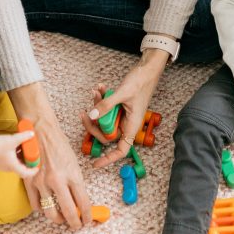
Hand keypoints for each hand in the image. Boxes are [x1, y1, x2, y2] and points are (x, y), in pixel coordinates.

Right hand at [0, 130, 37, 178]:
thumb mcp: (13, 140)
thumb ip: (23, 137)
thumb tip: (32, 134)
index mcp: (13, 166)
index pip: (26, 174)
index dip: (33, 171)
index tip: (38, 166)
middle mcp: (8, 168)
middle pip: (21, 168)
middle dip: (28, 161)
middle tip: (32, 154)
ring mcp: (2, 166)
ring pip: (15, 164)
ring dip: (21, 157)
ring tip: (24, 147)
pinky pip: (10, 161)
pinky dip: (14, 156)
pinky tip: (15, 146)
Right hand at [8, 83, 91, 229]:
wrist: (40, 129)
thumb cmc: (59, 144)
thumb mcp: (73, 162)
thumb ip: (75, 182)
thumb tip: (79, 202)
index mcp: (72, 173)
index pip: (83, 202)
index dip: (87, 216)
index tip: (88, 221)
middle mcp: (57, 180)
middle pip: (68, 212)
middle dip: (74, 223)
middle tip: (76, 225)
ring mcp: (41, 182)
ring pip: (50, 213)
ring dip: (58, 219)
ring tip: (61, 219)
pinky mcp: (28, 181)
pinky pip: (35, 205)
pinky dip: (41, 209)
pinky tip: (46, 207)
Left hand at [80, 50, 166, 169]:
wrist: (147, 69)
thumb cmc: (141, 81)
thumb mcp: (122, 93)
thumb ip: (106, 106)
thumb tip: (92, 116)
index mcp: (132, 125)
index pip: (121, 149)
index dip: (108, 159)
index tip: (95, 164)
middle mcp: (127, 123)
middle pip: (106, 133)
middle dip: (94, 123)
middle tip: (86, 113)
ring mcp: (123, 115)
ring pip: (104, 119)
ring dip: (97, 106)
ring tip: (95, 92)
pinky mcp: (119, 107)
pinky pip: (106, 108)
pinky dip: (101, 100)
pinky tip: (100, 88)